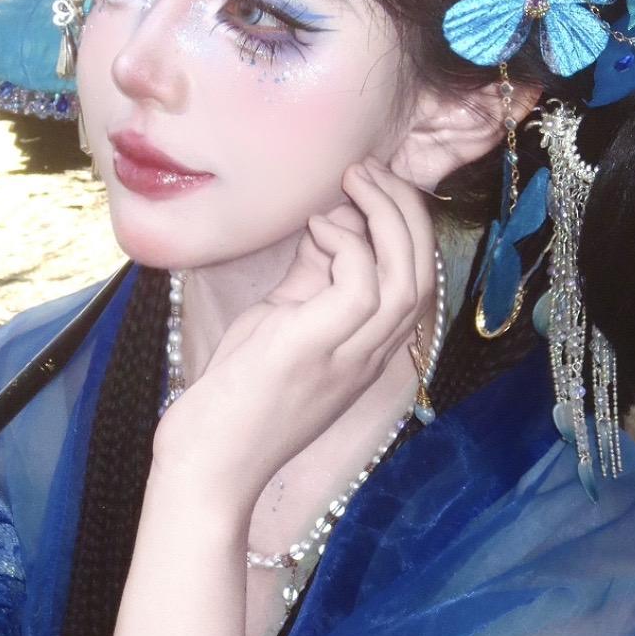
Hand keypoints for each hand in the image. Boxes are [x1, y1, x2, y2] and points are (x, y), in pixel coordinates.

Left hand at [151, 156, 438, 516]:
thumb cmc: (238, 397)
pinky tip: (318, 227)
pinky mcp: (317, 350)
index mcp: (369, 350)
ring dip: (387, 217)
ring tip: (353, 181)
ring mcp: (349, 356)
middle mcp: (372, 355)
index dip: (407, 226)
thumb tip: (327, 222)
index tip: (370, 188)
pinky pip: (363, 285)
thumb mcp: (282, 323)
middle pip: (425, 274)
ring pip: (407, 278)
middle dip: (407, 211)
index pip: (418, 281)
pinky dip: (350, 243)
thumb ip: (312, 277)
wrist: (209, 465)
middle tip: (369, 170)